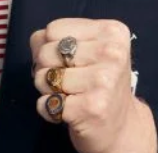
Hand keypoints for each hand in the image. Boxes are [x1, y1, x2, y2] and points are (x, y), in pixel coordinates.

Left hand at [29, 18, 156, 152]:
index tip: (69, 61)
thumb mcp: (86, 49)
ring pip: (43, 77)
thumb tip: (36, 42)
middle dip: (47, 69)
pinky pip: (46, 103)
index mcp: (111, 32)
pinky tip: (69, 111)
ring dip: (48, 90)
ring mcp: (103, 80)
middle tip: (69, 81)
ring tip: (71, 95)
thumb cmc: (97, 83)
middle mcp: (112, 53)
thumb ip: (56, 38)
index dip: (50, 47)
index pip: (53, 29)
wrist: (120, 127)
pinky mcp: (92, 108)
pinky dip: (49, 110)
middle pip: (45, 53)